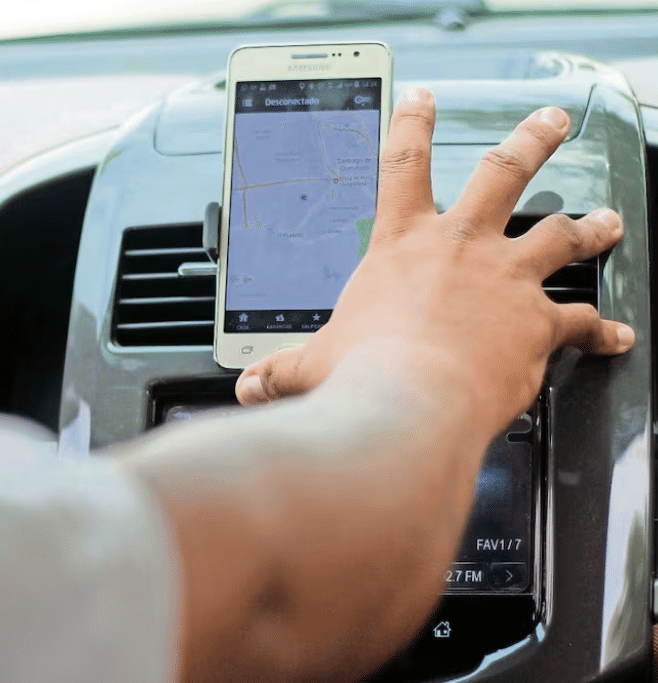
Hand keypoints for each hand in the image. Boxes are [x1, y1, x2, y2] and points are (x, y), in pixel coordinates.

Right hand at [235, 87, 633, 432]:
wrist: (410, 407)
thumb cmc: (361, 378)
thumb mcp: (311, 366)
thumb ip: (282, 370)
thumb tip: (250, 388)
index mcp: (401, 246)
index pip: (402, 166)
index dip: (411, 126)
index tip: (422, 100)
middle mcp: (459, 248)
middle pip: (504, 172)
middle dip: (532, 140)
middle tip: (551, 121)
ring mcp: (505, 280)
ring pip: (560, 233)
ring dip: (588, 225)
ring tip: (607, 222)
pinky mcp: (537, 322)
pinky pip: (581, 319)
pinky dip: (600, 328)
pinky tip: (615, 334)